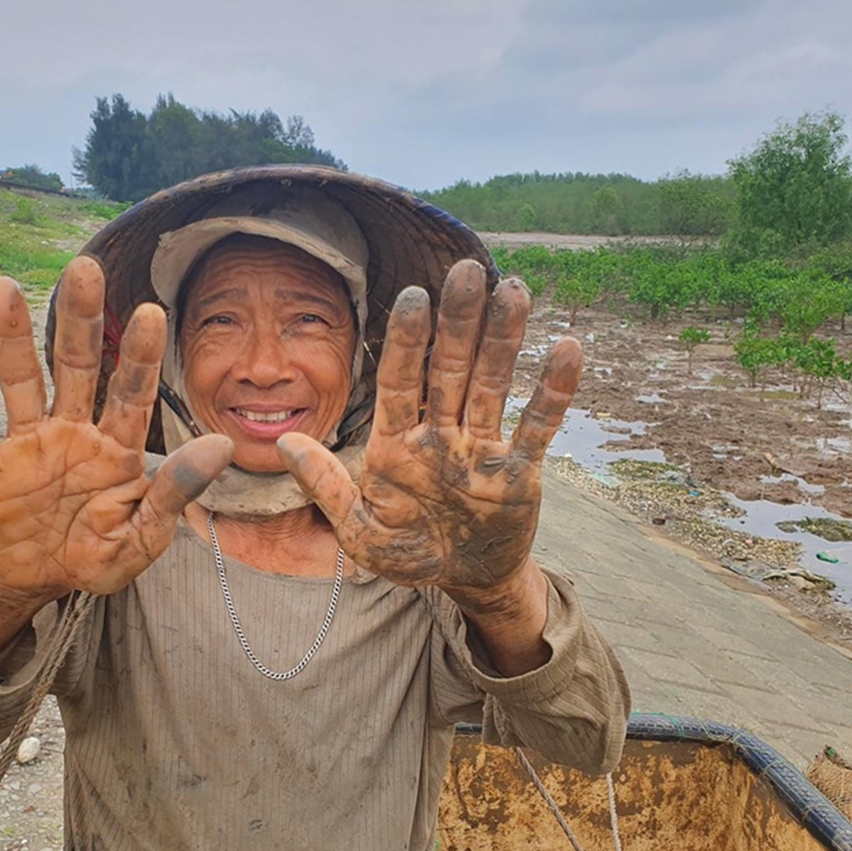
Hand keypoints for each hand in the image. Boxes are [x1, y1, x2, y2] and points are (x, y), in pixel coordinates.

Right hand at [0, 257, 233, 603]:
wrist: (40, 584)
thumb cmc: (99, 555)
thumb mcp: (144, 536)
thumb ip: (175, 491)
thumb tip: (222, 446)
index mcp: (115, 447)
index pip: (132, 392)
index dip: (139, 354)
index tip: (151, 311)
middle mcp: (71, 431)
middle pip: (74, 365)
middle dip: (78, 318)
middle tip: (84, 267)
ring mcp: (25, 443)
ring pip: (19, 380)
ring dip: (10, 337)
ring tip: (3, 288)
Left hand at [275, 260, 580, 601]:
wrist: (463, 582)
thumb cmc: (407, 554)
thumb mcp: (359, 532)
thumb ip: (327, 487)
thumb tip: (284, 445)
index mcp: (397, 445)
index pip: (400, 383)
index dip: (407, 342)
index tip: (413, 296)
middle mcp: (441, 436)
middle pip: (450, 370)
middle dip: (458, 322)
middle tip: (465, 269)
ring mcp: (481, 449)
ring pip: (493, 385)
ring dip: (504, 339)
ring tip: (514, 289)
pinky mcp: (520, 471)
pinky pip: (537, 427)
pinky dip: (553, 392)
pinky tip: (567, 349)